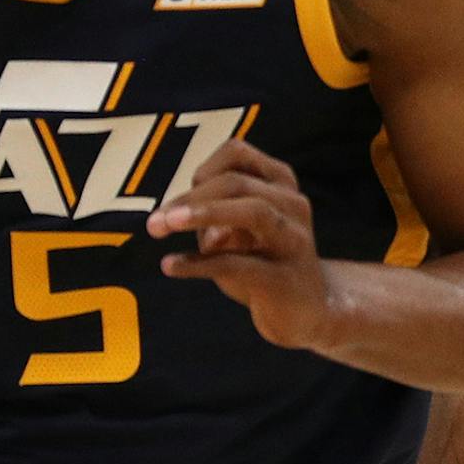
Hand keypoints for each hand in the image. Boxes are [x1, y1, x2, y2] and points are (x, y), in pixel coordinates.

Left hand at [148, 140, 336, 349]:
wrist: (307, 310)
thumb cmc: (265, 262)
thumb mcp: (236, 231)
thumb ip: (210, 216)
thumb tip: (179, 216)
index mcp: (280, 184)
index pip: (237, 153)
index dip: (202, 170)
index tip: (179, 200)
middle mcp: (293, 204)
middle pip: (237, 182)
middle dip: (190, 198)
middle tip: (155, 221)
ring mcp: (294, 240)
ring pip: (252, 210)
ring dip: (203, 214)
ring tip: (165, 226)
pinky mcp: (285, 278)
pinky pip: (238, 264)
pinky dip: (198, 263)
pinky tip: (170, 265)